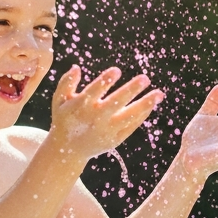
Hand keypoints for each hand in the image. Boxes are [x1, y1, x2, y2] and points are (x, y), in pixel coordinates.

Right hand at [48, 66, 162, 158]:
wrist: (68, 149)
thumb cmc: (65, 118)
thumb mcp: (58, 100)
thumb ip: (66, 83)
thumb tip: (76, 67)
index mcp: (80, 106)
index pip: (94, 91)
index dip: (104, 81)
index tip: (117, 70)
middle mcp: (95, 118)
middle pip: (115, 103)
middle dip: (130, 90)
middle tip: (145, 78)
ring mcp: (107, 130)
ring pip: (129, 116)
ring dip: (145, 105)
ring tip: (159, 94)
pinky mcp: (115, 139)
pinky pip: (132, 126)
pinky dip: (142, 115)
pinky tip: (152, 104)